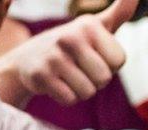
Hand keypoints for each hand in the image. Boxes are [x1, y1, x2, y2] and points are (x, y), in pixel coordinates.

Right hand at [0, 0, 136, 105]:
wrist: (27, 59)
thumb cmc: (71, 45)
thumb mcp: (94, 26)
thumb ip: (120, 11)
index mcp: (88, 25)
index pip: (119, 60)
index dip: (109, 65)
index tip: (94, 58)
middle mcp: (71, 38)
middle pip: (104, 78)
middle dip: (95, 81)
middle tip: (80, 71)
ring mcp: (54, 58)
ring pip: (87, 91)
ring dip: (81, 91)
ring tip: (69, 78)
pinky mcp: (41, 76)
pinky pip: (70, 99)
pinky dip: (66, 98)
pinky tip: (57, 85)